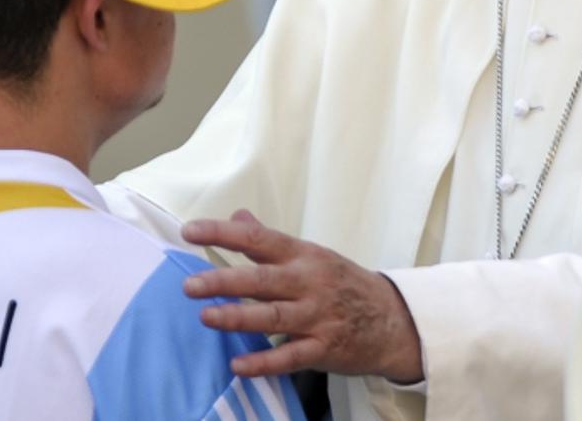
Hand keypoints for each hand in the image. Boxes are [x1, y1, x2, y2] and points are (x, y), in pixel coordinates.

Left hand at [181, 209, 422, 382]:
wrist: (392, 319)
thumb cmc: (342, 283)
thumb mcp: (311, 255)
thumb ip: (269, 241)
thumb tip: (238, 216)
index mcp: (304, 256)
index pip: (259, 239)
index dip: (224, 234)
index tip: (190, 231)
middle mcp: (309, 283)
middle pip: (263, 280)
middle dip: (225, 281)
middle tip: (190, 285)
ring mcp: (318, 317)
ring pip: (274, 317)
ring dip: (239, 318)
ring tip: (207, 317)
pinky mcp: (324, 348)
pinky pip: (290, 357)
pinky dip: (264, 362)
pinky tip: (238, 364)